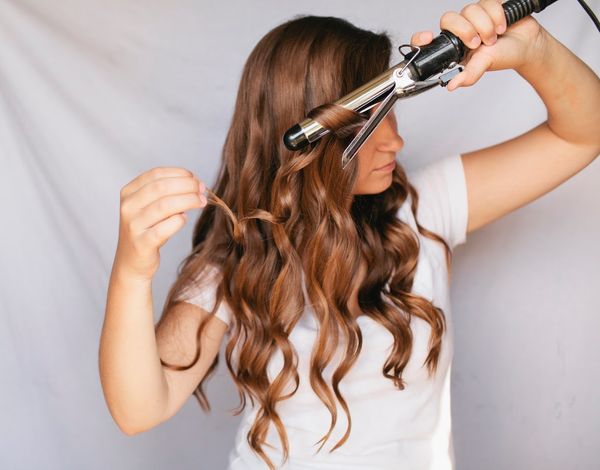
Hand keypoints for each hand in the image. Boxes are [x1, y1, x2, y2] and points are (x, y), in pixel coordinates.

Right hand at [115, 167, 206, 279]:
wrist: (131, 262)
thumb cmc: (147, 230)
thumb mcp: (150, 207)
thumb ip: (167, 193)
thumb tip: (195, 182)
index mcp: (129, 193)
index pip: (156, 174)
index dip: (179, 173)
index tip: (195, 178)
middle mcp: (128, 207)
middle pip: (162, 187)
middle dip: (187, 186)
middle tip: (203, 190)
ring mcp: (133, 225)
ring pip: (165, 205)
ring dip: (188, 200)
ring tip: (202, 201)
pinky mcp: (142, 243)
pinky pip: (165, 228)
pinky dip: (179, 221)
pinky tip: (184, 219)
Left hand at [410, 0, 547, 90]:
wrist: (527, 45)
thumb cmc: (504, 56)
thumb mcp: (483, 66)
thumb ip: (468, 75)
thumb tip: (451, 86)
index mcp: (454, 46)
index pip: (430, 39)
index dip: (422, 38)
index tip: (428, 38)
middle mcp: (461, 29)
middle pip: (448, 19)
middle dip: (465, 30)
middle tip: (477, 43)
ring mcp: (473, 16)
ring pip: (469, 10)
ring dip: (485, 25)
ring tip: (494, 37)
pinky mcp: (488, 5)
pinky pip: (486, 2)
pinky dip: (497, 15)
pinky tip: (503, 25)